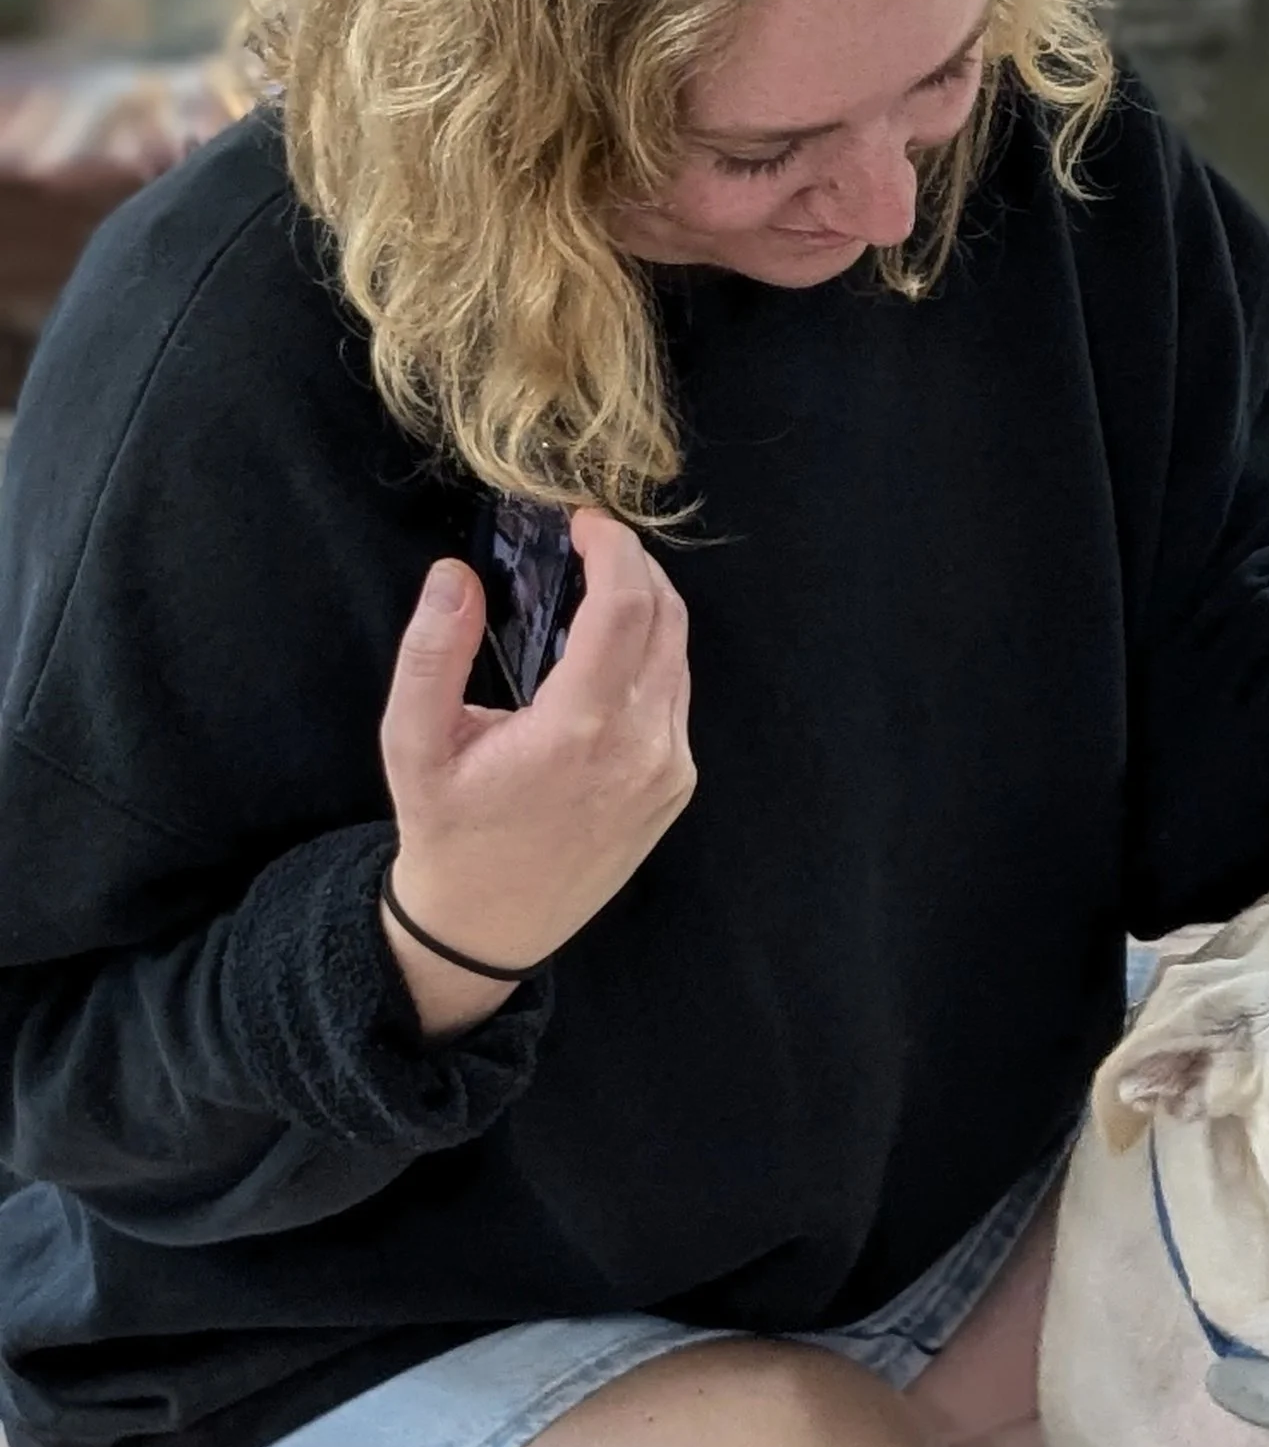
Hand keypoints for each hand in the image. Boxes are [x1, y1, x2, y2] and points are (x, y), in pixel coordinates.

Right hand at [378, 511, 694, 1035]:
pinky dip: (650, 657)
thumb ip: (431, 652)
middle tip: (589, 543)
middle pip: (667, 620)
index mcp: (580, 732)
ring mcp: (669, 770)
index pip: (627, 608)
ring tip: (593, 587)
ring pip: (679, 657)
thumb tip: (454, 575)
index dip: (615, 549)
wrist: (490, 924)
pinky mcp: (676, 786)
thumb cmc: (448, 831)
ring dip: (646, 608)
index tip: (584, 521)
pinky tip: (603, 654)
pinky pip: (676, 697)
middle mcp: (643, 749)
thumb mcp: (412, 742)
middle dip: (635, 566)